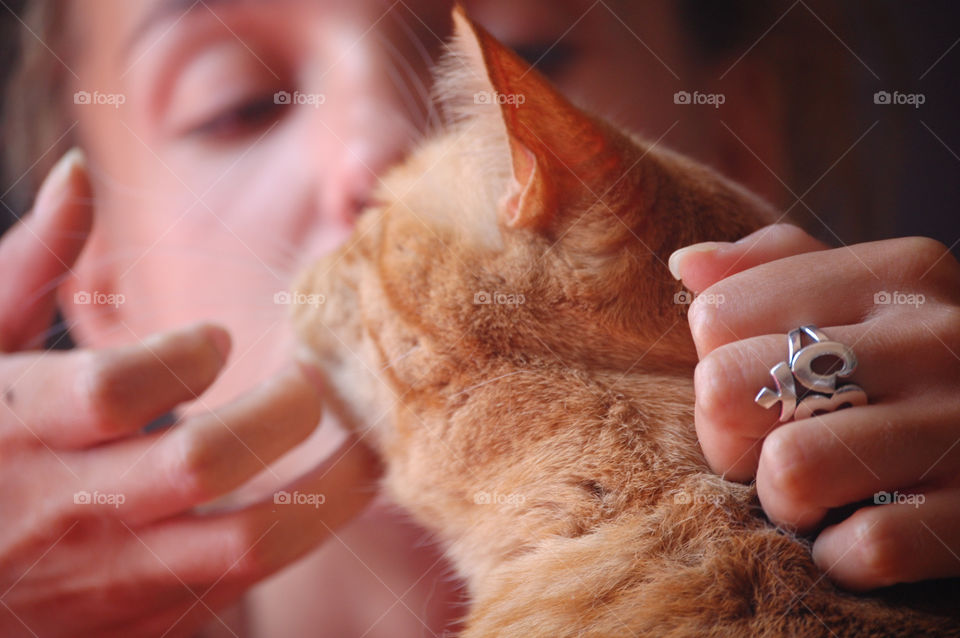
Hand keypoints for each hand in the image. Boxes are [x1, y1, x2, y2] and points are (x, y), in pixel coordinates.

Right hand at [0, 150, 379, 636]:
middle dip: (284, 412)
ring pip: (248, 543)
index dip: (187, 353)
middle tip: (319, 379)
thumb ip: (30, 267)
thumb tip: (79, 172)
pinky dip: (297, 540)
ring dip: (328, 493)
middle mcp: (72, 506)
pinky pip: (243, 586)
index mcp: (26, 425)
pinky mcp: (143, 621)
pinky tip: (322, 500)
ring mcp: (112, 576)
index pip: (121, 389)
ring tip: (366, 448)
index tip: (219, 340)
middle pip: (204, 461)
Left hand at [671, 223, 959, 590]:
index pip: (716, 316)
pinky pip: (864, 548)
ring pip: (789, 470)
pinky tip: (864, 529)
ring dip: (788, 501)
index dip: (715, 365)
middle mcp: (935, 339)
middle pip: (727, 387)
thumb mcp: (865, 296)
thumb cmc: (919, 369)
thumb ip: (774, 269)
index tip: (761, 389)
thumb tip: (688, 263)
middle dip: (730, 437)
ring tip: (823, 492)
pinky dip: (842, 556)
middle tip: (773, 450)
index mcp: (895, 276)